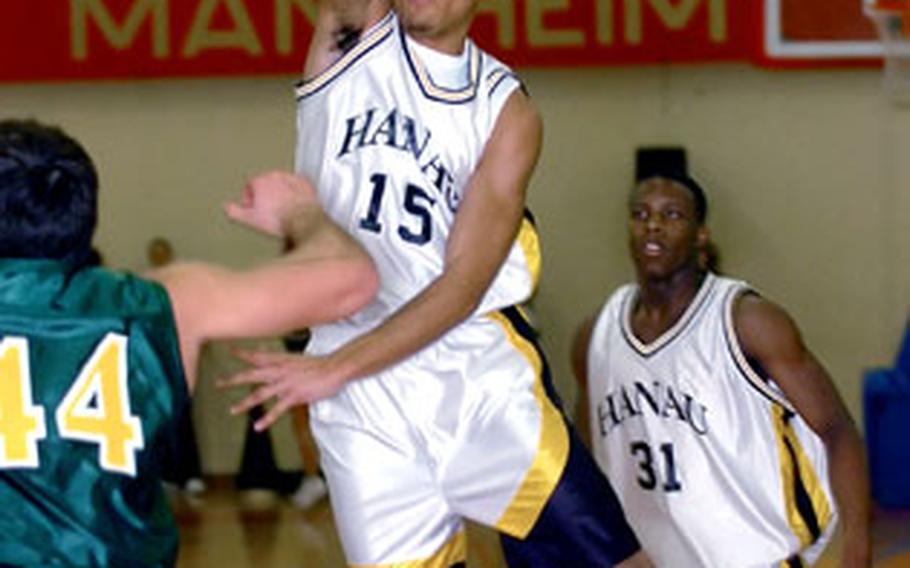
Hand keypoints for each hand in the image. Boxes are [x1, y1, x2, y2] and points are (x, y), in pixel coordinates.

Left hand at [217, 347, 345, 430]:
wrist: (335, 369)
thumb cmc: (320, 364)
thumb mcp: (298, 359)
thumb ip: (283, 361)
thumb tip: (272, 362)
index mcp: (281, 360)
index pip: (257, 356)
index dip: (242, 353)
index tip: (229, 351)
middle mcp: (279, 371)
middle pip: (251, 375)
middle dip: (233, 379)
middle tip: (218, 383)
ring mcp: (286, 384)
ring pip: (260, 394)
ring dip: (244, 403)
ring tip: (232, 410)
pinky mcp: (294, 396)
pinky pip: (277, 410)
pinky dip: (266, 419)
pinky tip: (258, 427)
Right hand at [223, 171, 317, 237]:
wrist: (303, 219)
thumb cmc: (279, 219)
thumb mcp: (250, 219)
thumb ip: (235, 212)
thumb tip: (227, 207)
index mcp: (260, 181)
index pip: (249, 185)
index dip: (249, 197)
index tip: (253, 207)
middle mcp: (276, 176)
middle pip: (266, 183)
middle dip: (265, 194)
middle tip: (267, 210)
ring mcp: (291, 178)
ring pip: (282, 183)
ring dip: (279, 193)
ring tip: (281, 208)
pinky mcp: (305, 184)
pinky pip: (297, 186)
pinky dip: (294, 193)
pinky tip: (293, 204)